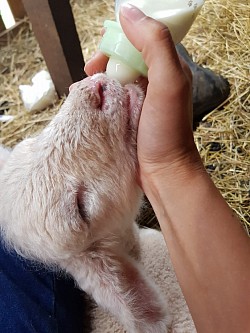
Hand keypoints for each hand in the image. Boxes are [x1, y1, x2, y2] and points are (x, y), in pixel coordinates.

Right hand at [85, 4, 202, 186]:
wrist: (162, 172)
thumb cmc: (167, 131)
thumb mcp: (168, 82)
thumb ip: (154, 44)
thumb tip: (127, 12)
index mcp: (167, 67)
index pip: (141, 38)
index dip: (120, 37)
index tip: (102, 47)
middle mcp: (154, 80)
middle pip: (124, 57)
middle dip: (105, 59)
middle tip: (91, 69)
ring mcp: (140, 98)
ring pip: (115, 76)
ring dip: (98, 78)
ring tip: (84, 88)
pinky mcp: (128, 115)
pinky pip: (110, 96)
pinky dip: (98, 95)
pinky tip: (88, 101)